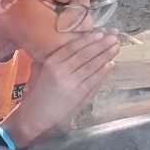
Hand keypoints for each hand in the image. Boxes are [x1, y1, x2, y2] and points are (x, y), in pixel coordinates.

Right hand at [3, 29, 121, 144]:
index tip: (100, 32)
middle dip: (101, 44)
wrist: (33, 116)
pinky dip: (103, 71)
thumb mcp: (39, 70)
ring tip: (116, 47)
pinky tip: (111, 64)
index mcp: (50, 62)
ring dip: (105, 55)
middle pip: (84, 54)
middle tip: (114, 36)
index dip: (88, 39)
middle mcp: (60, 70)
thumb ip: (53, 58)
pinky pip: (93, 80)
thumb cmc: (36, 93)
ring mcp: (70, 83)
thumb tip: (73, 47)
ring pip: (91, 65)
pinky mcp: (77, 95)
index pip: (72, 46)